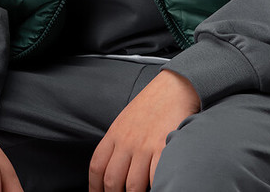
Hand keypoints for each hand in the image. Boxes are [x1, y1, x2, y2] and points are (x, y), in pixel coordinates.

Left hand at [89, 70, 199, 190]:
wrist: (174, 87)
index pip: (97, 167)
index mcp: (115, 134)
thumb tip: (112, 170)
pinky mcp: (164, 148)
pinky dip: (155, 188)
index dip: (95, 188)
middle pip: (112, 180)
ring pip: (132, 185)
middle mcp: (127, 141)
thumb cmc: (152, 105)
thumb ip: (118, 144)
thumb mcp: (126, 120)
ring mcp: (145, 146)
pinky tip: (155, 188)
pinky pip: (155, 178)